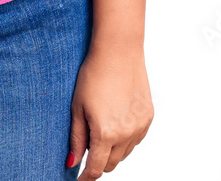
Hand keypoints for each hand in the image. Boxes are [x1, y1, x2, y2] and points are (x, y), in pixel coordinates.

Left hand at [68, 45, 153, 177]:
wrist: (118, 52)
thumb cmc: (94, 74)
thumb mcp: (78, 107)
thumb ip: (76, 138)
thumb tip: (72, 162)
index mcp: (106, 133)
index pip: (97, 168)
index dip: (86, 176)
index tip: (79, 178)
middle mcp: (126, 135)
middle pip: (111, 163)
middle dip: (98, 160)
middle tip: (88, 146)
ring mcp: (140, 127)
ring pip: (125, 153)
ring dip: (113, 149)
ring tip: (102, 127)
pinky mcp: (148, 118)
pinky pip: (136, 139)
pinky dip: (125, 138)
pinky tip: (116, 120)